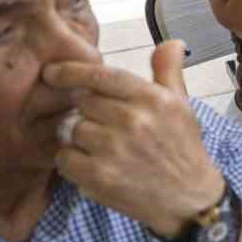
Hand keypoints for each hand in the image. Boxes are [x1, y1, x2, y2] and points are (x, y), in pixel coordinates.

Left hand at [44, 42, 224, 238]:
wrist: (189, 199)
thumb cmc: (182, 149)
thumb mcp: (182, 106)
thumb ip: (169, 72)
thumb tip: (173, 42)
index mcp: (153, 99)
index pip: (102, 75)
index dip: (72, 71)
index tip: (52, 72)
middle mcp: (133, 120)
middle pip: (83, 102)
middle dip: (87, 111)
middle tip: (104, 125)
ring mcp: (114, 149)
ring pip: (73, 129)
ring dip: (81, 138)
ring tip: (104, 148)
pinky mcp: (99, 175)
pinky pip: (65, 157)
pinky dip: (73, 161)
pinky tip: (94, 164)